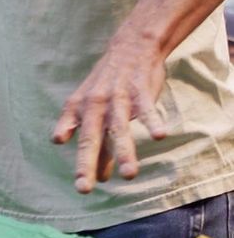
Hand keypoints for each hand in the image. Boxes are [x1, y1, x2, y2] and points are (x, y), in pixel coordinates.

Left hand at [54, 32, 170, 191]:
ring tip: (129, 175)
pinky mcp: (141, 91)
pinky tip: (160, 135)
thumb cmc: (109, 85)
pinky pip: (147, 109)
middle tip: (85, 189)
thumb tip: (95, 174)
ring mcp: (118, 98)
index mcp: (79, 110)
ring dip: (124, 152)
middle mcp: (95, 106)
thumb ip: (91, 140)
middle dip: (87, 164)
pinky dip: (153, 121)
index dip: (80, 164)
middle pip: (90, 139)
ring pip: (119, 128)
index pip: (79, 142)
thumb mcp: (90, 109)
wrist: (130, 48)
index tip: (82, 186)